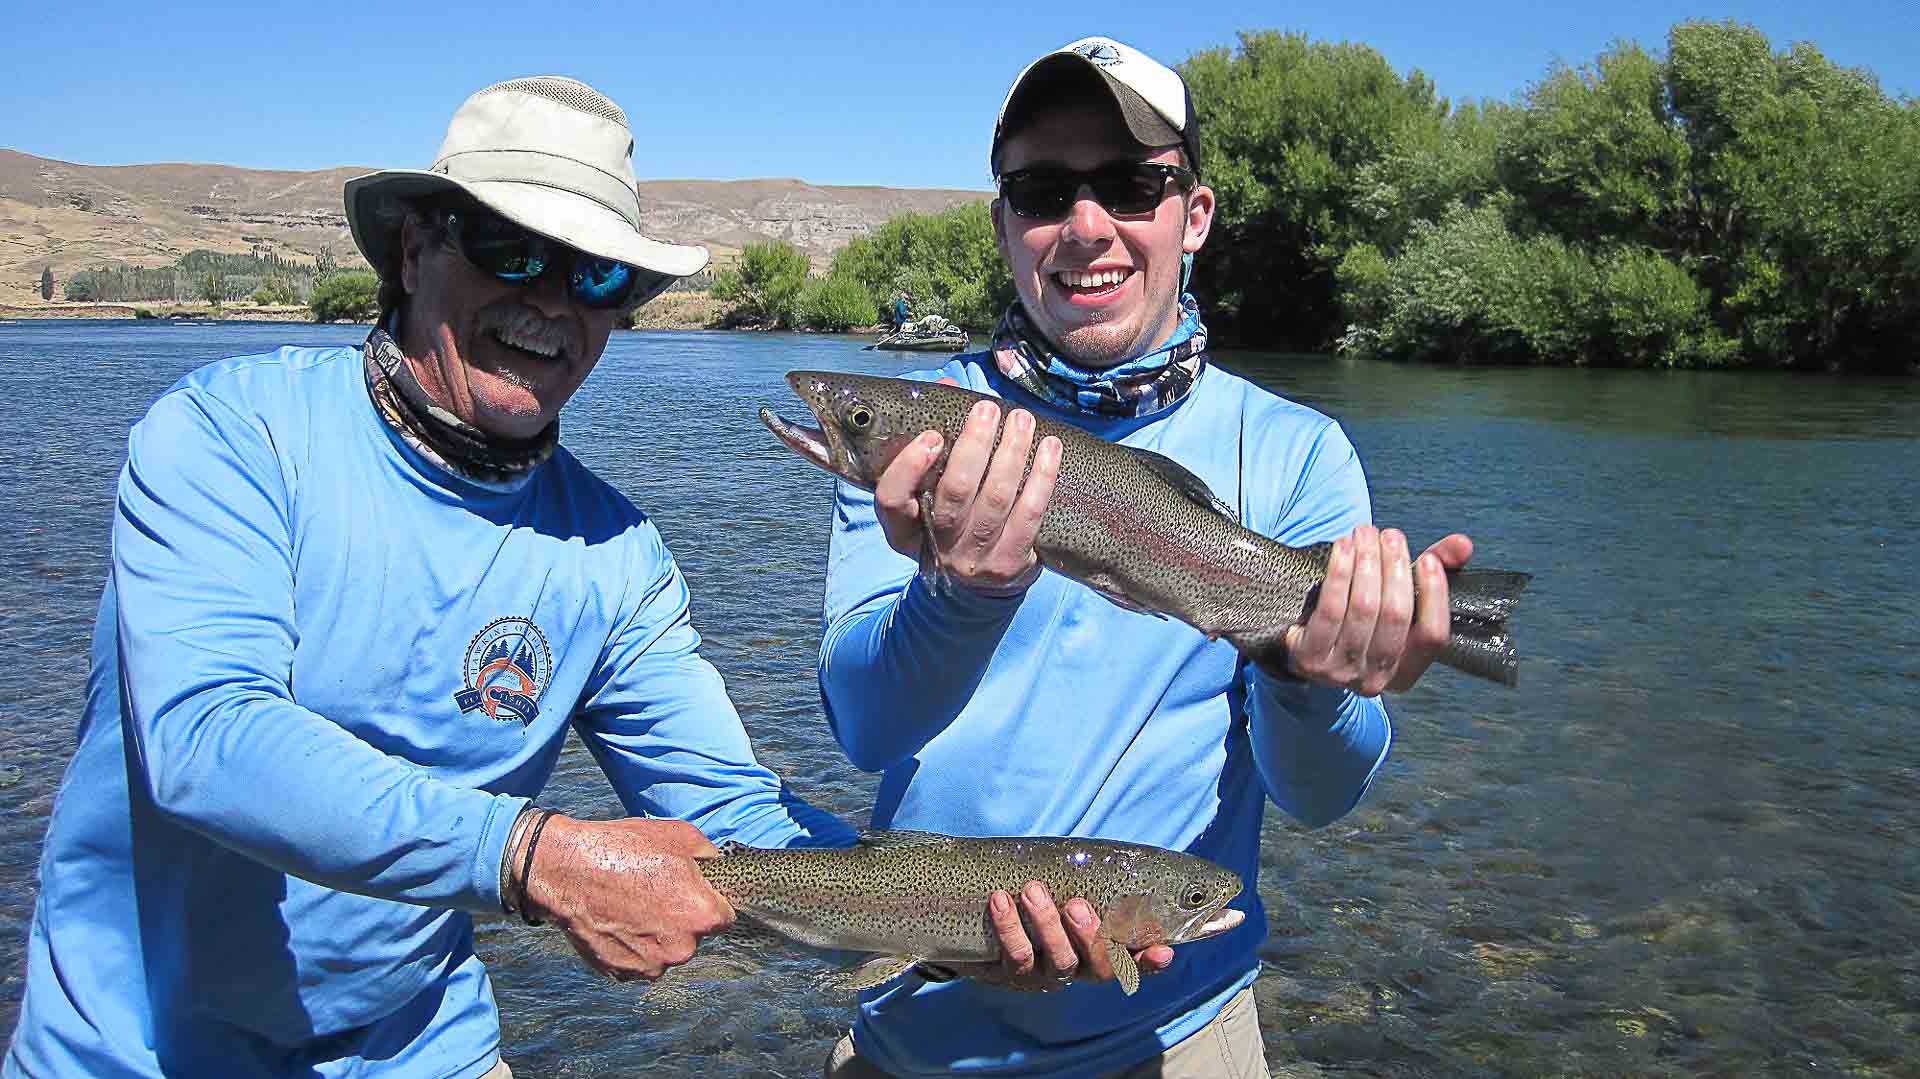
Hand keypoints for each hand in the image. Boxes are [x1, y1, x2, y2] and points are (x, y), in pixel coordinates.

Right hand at [519, 815, 732, 981]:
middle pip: (693, 936)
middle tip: (654, 895)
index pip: (724, 916)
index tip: (688, 892)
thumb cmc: (624, 848)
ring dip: (656, 935)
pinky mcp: (625, 974)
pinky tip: (618, 921)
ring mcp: (652, 965)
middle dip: (681, 918)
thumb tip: (718, 869)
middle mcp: (683, 948)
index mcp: (703, 915)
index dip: (707, 901)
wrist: (569, 869)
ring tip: (632, 907)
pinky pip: (640, 962)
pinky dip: (633, 947)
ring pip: (666, 951)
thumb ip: (709, 859)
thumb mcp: (681, 836)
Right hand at [872, 380, 1061, 593]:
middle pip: (954, 492)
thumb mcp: (930, 494)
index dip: (908, 468)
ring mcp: (974, 559)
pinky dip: (1042, 478)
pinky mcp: (1009, 564)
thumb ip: (935, 441)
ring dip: (1012, 453)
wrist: (978, 589)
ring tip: (1022, 419)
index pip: (892, 500)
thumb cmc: (952, 522)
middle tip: (987, 410)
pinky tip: (1050, 448)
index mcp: (904, 529)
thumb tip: (950, 386)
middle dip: (974, 445)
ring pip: (996, 499)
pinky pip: (1029, 515)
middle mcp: (937, 546)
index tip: (931, 436)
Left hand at [943, 881, 1173, 990]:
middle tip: (1076, 905)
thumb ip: (1087, 878)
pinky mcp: (1011, 973)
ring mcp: (1045, 975)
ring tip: (1032, 891)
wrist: (980, 917)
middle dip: (1090, 935)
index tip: (1163, 951)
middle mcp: (1078, 969)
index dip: (1149, 962)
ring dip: (1046, 925)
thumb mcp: (1063, 885)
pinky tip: (1000, 900)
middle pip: (1098, 965)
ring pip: (1058, 962)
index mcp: (1098, 950)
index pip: (1133, 961)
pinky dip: (1009, 927)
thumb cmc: (1036, 893)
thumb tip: (1112, 851)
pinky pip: (1015, 957)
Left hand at [1265, 527, 1473, 695]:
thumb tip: (1463, 544)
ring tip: (1365, 533)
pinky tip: (1343, 548)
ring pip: (1364, 609)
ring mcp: (1340, 672)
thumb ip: (1435, 573)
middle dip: (1395, 568)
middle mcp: (1375, 680)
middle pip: (1396, 616)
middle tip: (1390, 535)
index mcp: (1406, 673)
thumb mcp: (1398, 601)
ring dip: (1367, 563)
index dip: (1435, 595)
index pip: (1433, 636)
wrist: (1304, 641)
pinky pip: (1331, 609)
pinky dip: (1340, 573)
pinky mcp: (1308, 658)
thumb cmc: (1360, 619)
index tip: (1428, 559)